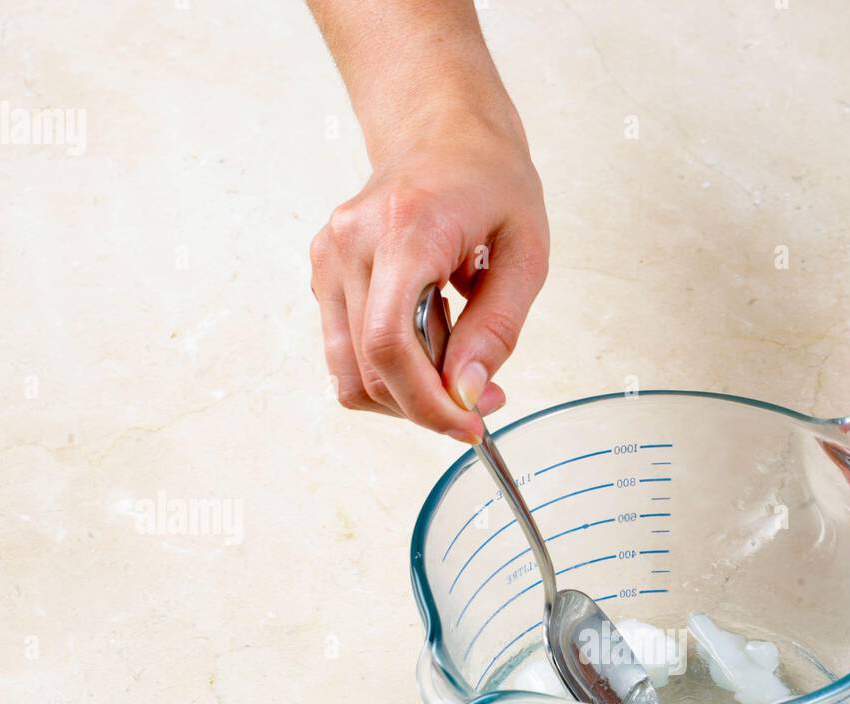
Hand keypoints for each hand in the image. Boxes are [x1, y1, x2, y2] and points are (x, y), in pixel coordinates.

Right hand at [309, 110, 547, 440]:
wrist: (442, 131)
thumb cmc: (490, 183)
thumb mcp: (526, 254)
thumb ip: (497, 329)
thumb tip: (465, 394)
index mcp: (405, 229)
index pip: (390, 342)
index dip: (427, 401)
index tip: (470, 425)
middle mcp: (351, 243)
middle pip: (372, 369)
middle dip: (428, 406)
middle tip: (480, 401)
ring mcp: (328, 259)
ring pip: (352, 374)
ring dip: (406, 396)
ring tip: (456, 366)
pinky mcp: (324, 275)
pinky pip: (348, 354)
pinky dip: (389, 373)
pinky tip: (429, 344)